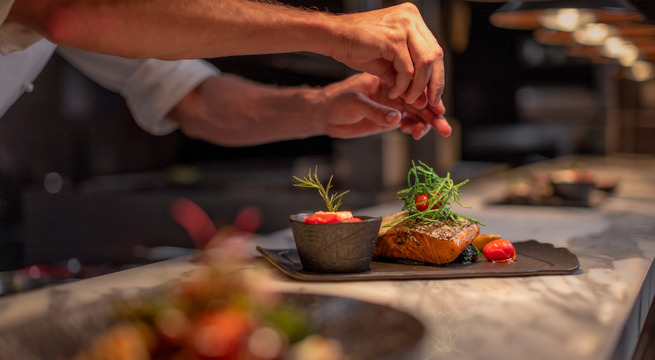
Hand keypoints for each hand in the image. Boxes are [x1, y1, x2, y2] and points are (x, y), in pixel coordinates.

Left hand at [318, 72, 450, 139]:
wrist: (324, 114)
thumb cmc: (335, 102)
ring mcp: (392, 104)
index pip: (413, 87)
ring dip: (426, 123)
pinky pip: (408, 122)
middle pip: (420, 101)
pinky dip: (415, 127)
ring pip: (417, 113)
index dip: (427, 99)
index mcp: (387, 79)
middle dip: (433, 114)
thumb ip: (375, 112)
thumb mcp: (354, 104)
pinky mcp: (388, 118)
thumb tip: (397, 118)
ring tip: (427, 133)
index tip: (437, 111)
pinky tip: (415, 132)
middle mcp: (393, 91)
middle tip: (444, 128)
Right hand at [328, 3, 443, 108]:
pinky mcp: (393, 38)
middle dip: (435, 83)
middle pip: (436, 55)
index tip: (434, 96)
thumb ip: (407, 77)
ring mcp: (404, 26)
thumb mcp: (388, 63)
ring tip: (407, 100)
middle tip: (429, 103)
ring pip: (425, 63)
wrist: (332, 37)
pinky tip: (393, 93)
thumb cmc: (356, 47)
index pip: (435, 50)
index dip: (437, 76)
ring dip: (418, 87)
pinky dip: (402, 85)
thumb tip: (424, 101)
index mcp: (413, 19)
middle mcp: (412, 18)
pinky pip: (407, 69)